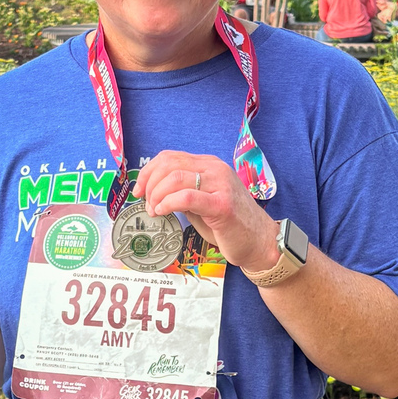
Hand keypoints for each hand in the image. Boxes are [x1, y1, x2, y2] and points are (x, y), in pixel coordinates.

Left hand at [133, 151, 279, 273]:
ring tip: (154, 210)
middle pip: (170, 164)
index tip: (138, 190)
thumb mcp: (201, 203)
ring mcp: (220, 185)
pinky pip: (187, 197)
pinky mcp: (222, 205)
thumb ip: (181, 193)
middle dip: (150, 183)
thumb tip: (152, 192)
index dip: (148, 171)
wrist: (259, 242)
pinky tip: (163, 212)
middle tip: (145, 203)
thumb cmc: (229, 225)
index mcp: (209, 165)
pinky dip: (168, 203)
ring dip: (157, 194)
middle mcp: (215, 169)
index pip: (170, 157)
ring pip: (175, 178)